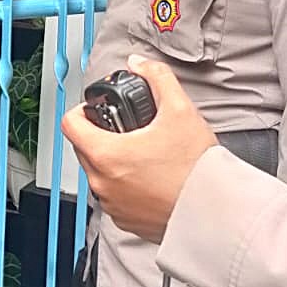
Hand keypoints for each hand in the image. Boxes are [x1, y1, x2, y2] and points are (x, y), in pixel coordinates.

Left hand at [60, 55, 216, 242]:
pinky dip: (126, 186)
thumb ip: (157, 77)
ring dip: (113, 162)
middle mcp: (103, 184)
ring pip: (99, 175)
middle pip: (83, 149)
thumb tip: (141, 64)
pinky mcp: (127, 222)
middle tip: (128, 130)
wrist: (216, 211)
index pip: (70, 124)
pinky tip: (151, 178)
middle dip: (101, 135)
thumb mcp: (179, 109)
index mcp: (106, 155)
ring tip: (143, 154)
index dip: (81, 110)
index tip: (97, 110)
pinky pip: (116, 198)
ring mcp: (114, 206)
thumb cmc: (196, 169)